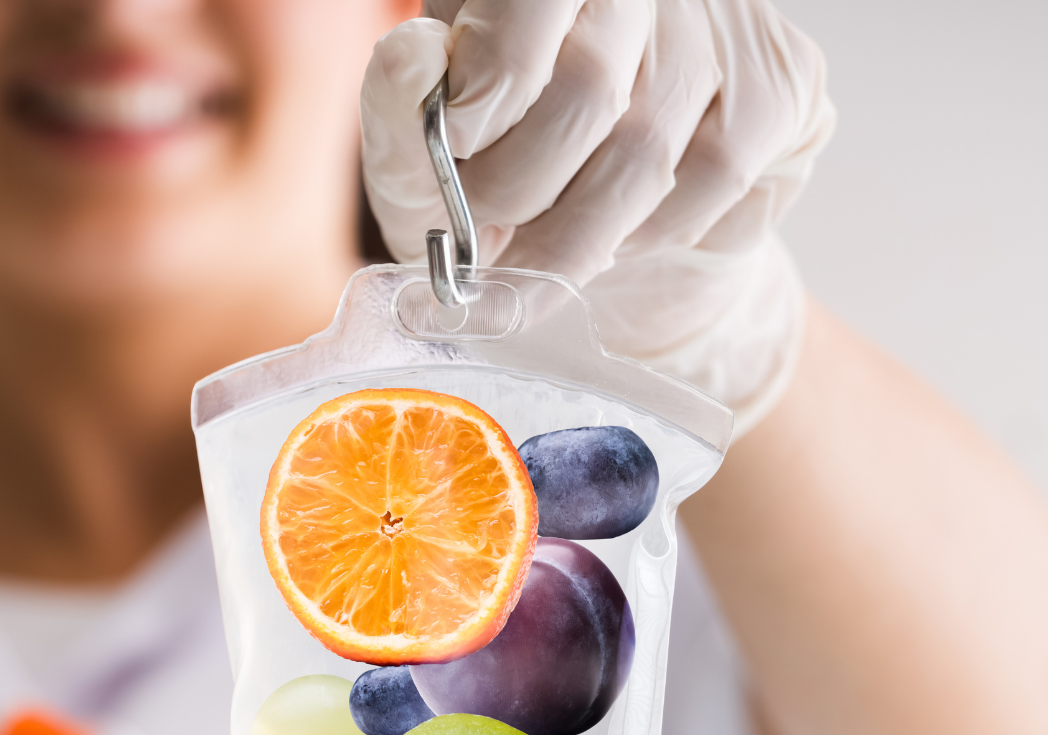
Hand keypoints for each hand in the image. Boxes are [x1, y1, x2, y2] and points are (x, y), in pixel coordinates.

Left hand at [361, 0, 834, 432]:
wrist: (612, 237)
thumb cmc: (504, 176)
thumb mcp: (423, 150)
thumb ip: (402, 113)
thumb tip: (412, 64)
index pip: (520, 30)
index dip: (476, 107)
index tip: (450, 155)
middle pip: (586, 96)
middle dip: (514, 195)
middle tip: (480, 237)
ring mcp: (731, 24)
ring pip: (646, 154)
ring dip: (573, 239)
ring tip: (534, 255)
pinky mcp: (786, 88)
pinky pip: (712, 184)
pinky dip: (648, 237)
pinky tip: (619, 235)